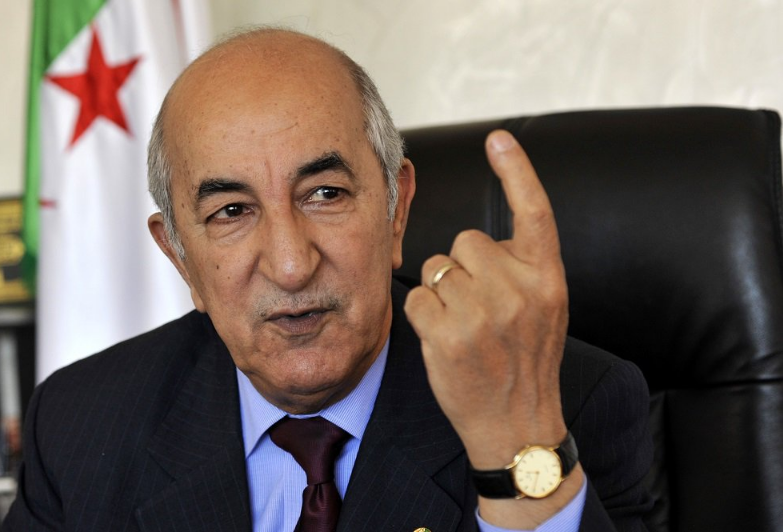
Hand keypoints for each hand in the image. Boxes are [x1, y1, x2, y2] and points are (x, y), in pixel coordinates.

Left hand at [404, 129, 568, 468]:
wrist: (518, 426)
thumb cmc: (526, 363)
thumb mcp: (546, 310)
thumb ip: (524, 270)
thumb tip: (481, 241)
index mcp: (548, 279)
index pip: (535, 211)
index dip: (517, 170)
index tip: (498, 138)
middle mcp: (520, 290)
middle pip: (466, 240)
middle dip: (464, 266)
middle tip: (478, 306)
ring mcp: (484, 313)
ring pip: (438, 268)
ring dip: (443, 292)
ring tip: (466, 328)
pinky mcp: (448, 334)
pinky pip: (417, 295)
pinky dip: (423, 314)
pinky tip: (445, 339)